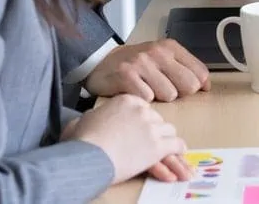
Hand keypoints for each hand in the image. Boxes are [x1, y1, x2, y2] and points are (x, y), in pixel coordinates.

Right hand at [71, 94, 190, 184]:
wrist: (86, 157)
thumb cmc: (80, 142)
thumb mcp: (82, 121)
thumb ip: (92, 117)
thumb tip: (90, 119)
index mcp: (126, 100)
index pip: (142, 107)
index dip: (141, 120)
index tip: (139, 129)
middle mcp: (142, 111)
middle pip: (156, 118)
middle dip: (154, 130)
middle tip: (151, 141)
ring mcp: (151, 128)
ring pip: (168, 130)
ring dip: (166, 139)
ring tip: (165, 147)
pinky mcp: (157, 146)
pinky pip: (176, 144)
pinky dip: (178, 149)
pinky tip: (178, 153)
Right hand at [84, 39, 210, 101]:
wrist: (100, 62)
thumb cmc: (137, 64)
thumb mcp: (163, 59)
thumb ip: (186, 69)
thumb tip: (206, 86)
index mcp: (171, 47)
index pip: (200, 73)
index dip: (196, 87)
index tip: (184, 89)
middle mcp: (158, 52)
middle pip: (189, 86)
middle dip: (178, 94)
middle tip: (162, 90)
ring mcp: (142, 62)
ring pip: (169, 95)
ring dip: (159, 99)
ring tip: (146, 90)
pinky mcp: (126, 75)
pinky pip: (147, 98)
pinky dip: (142, 101)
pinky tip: (135, 93)